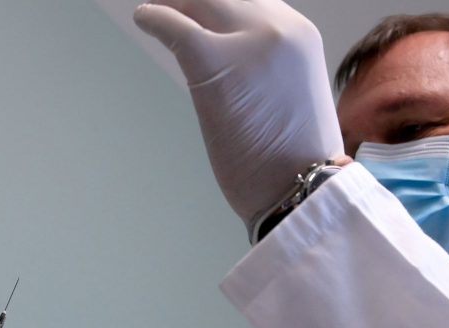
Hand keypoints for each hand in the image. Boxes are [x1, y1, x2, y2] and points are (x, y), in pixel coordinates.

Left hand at [134, 0, 344, 230]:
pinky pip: (175, 26)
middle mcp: (278, 29)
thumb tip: (235, 60)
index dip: (224, 3)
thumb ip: (269, 67)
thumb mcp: (293, 95)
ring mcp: (246, 44)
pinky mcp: (213, 64)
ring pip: (200, 2)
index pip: (254, 1)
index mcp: (300, 36)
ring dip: (173, 3)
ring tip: (157, 10)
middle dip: (195, 0)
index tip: (204, 10)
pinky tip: (145, 20)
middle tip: (170, 4)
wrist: (302, 188)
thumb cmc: (297, 160)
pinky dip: (154, 18)